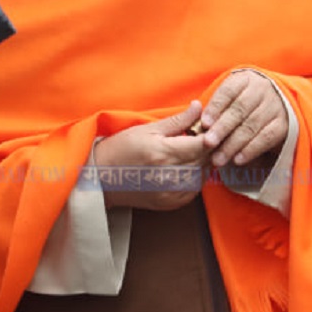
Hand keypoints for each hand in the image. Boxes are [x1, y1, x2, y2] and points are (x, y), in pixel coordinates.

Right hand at [93, 102, 208, 210]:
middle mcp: (170, 175)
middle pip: (205, 160)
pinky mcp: (171, 204)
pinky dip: (196, 177)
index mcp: (163, 153)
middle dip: (208, 147)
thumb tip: (198, 106)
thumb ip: (177, 120)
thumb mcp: (147, 129)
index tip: (209, 127)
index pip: (202, 144)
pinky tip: (186, 167)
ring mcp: (171, 193)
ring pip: (203, 175)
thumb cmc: (121, 149)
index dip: (210, 134)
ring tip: (192, 151)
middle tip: (203, 136)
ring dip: (203, 162)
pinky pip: (195, 189)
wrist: (102, 178)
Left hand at [199, 70, 288, 167]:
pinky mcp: (284, 124)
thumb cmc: (245, 100)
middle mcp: (262, 90)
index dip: (215, 107)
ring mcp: (275, 106)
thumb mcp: (233, 95)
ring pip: (252, 126)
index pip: (228, 91)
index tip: (204, 123)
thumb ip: (217, 106)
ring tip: (218, 158)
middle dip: (222, 128)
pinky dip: (251, 150)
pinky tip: (238, 159)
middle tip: (208, 143)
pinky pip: (266, 138)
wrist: (280, 100)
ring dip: (233, 144)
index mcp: (245, 79)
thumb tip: (196, 122)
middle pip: (239, 110)